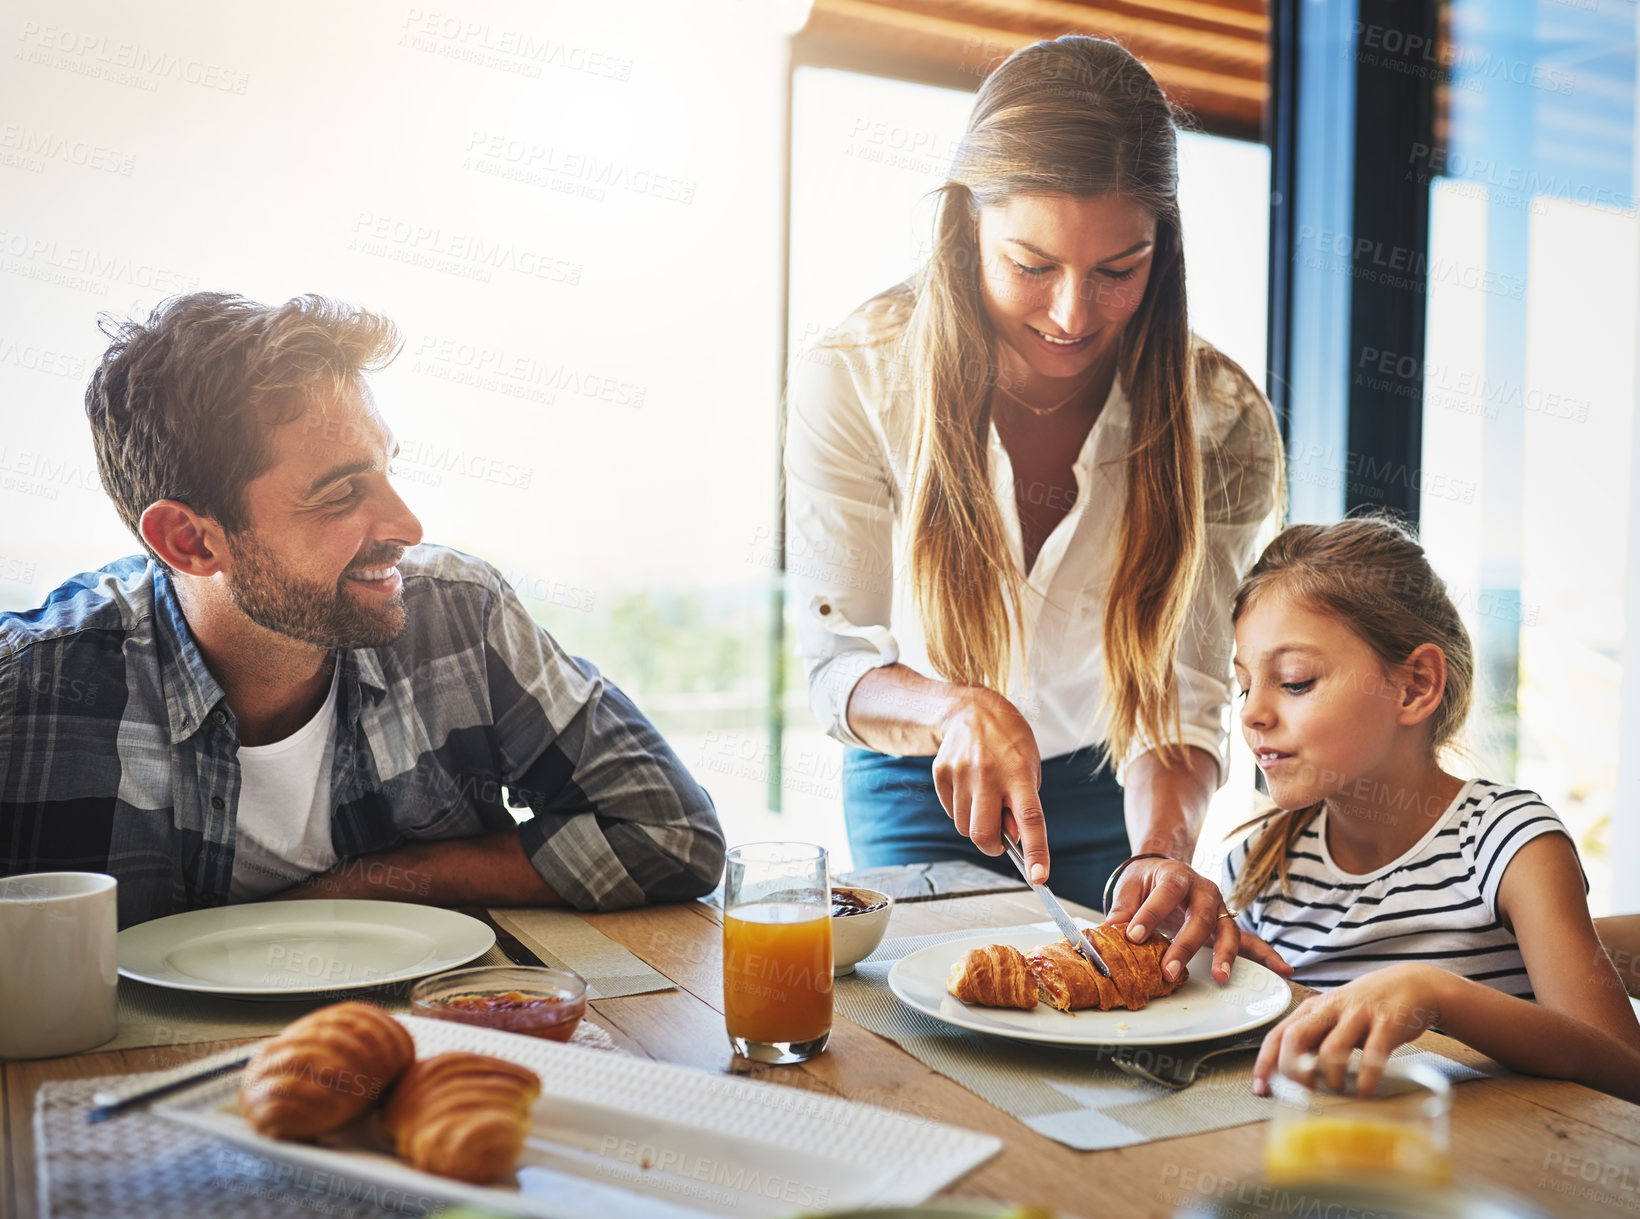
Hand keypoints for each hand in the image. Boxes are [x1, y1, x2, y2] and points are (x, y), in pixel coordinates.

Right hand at [932, 687, 1047, 882]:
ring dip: (976, 823)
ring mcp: (961, 773)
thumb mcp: (1029, 767)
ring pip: (964, 827)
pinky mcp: (941, 773)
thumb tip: (1012, 838)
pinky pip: (950, 812)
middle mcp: (988, 774)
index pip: (1030, 819)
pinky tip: (969, 786)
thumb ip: (1023, 804)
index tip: (1039, 876)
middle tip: (1000, 836)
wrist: (971, 710)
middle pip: (983, 834)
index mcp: (1019, 774)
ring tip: (985, 796)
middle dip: (992, 845)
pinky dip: (961, 809)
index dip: (1036, 851)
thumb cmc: (1008, 742)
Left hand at [1106, 858, 1293, 985]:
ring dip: (1225, 955)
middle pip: (1200, 916)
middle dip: (1186, 945)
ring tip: (1220, 977)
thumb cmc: (1147, 880)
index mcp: (1176, 876)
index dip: (1150, 914)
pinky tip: (1284, 970)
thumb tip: (1108, 933)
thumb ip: (1122, 908)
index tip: (1134, 936)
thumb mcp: (1129, 886)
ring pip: (1228, 930)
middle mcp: (1204, 890)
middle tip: (1169, 970)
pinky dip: (1267, 956)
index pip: (1166, 893)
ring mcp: (1219, 908)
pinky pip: (1251, 941)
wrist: (1166, 868)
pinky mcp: (1227, 925)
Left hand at [1251, 963, 1445, 1097]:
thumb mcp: (1333, 1017)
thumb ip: (1314, 1040)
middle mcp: (1331, 1009)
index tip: (1261, 1088)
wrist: (1412, 984)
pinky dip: (1366, 1078)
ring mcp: (1358, 1015)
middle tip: (1303, 1090)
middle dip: (1293, 1070)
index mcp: (1313, 1009)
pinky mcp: (1387, 1023)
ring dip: (1331, 1077)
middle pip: (1296, 1038)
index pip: (1278, 1034)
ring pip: (1331, 1049)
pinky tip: (1366, 1090)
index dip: (1265, 1063)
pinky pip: (1372, 1055)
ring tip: (1339, 1089)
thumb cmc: (1366, 1007)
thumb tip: (1290, 1074)